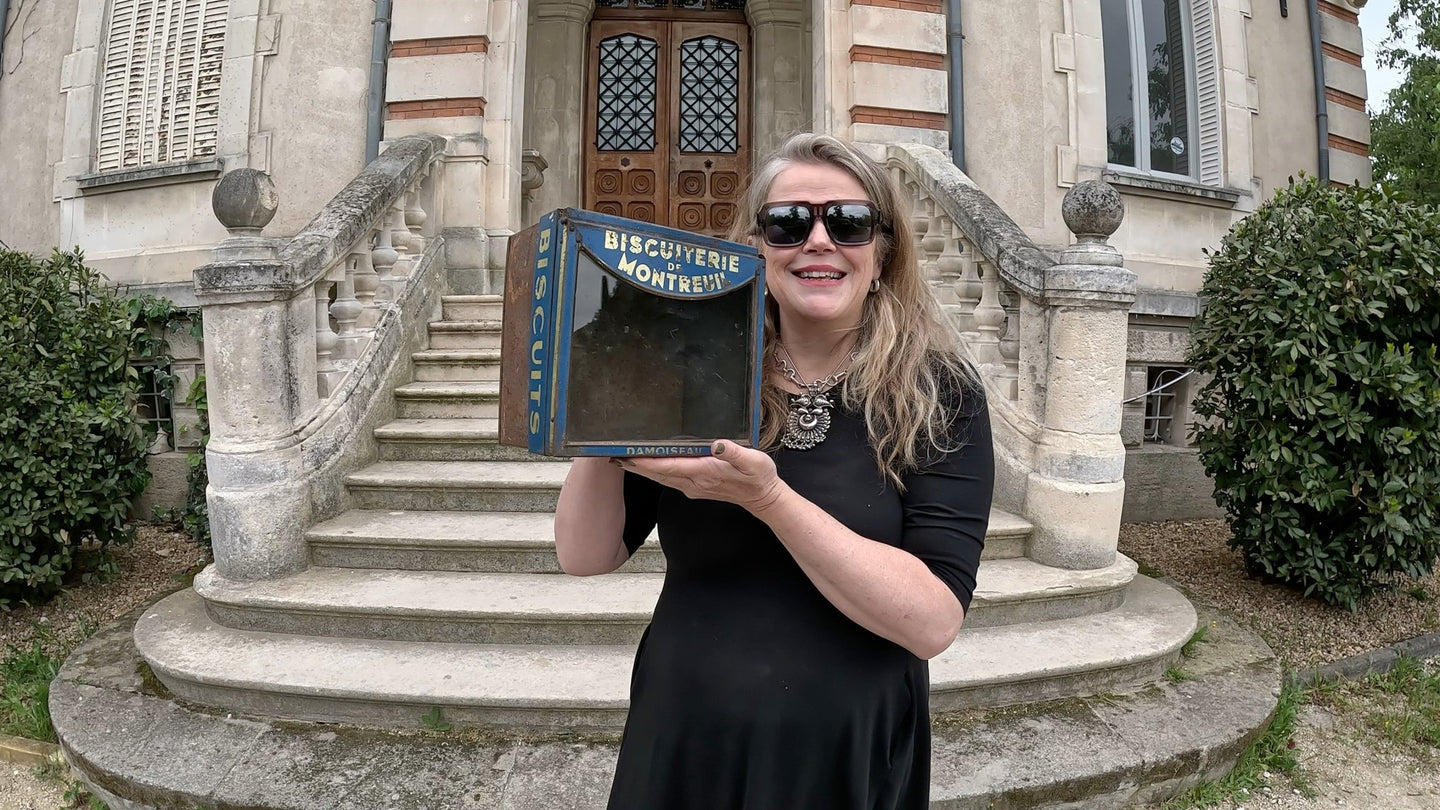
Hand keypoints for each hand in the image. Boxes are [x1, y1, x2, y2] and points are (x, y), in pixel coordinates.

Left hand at [620, 440, 785, 512]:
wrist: (763, 498)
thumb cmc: (758, 477)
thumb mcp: (753, 461)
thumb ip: (735, 452)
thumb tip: (718, 444)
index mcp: (704, 472)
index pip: (670, 466)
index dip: (648, 461)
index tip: (629, 455)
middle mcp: (694, 482)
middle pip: (659, 474)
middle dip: (636, 465)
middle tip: (613, 455)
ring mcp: (693, 487)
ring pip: (661, 478)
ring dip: (641, 470)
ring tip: (622, 459)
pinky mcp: (695, 487)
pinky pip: (669, 479)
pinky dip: (654, 471)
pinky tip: (647, 465)